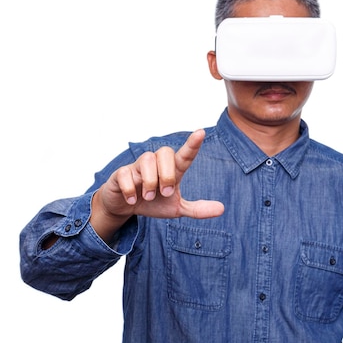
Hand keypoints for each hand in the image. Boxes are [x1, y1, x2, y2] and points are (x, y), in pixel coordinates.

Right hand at [91, 129, 224, 240]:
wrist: (125, 207)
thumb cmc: (153, 202)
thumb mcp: (177, 208)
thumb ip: (197, 209)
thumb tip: (222, 209)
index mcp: (172, 170)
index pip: (184, 155)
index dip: (193, 144)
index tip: (201, 132)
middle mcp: (156, 163)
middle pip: (165, 152)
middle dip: (167, 174)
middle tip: (165, 193)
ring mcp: (137, 167)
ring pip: (147, 160)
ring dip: (150, 182)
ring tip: (148, 197)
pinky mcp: (121, 173)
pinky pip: (126, 174)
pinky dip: (131, 189)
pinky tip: (132, 200)